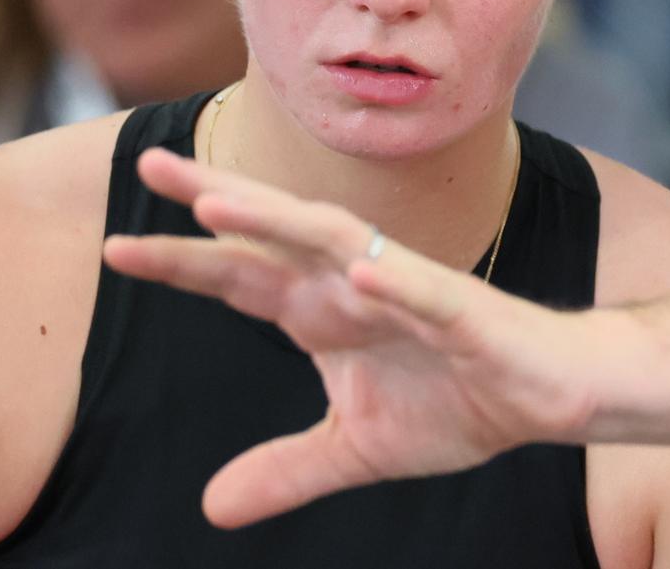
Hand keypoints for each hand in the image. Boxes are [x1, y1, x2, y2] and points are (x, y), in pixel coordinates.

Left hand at [104, 149, 596, 527]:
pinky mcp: (467, 314)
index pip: (244, 278)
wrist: (551, 395)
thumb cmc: (464, 402)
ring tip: (221, 204)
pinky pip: (426, 293)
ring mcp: (411, 292)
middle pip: (276, 236)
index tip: (117, 247)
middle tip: (152, 164)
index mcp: (327, 312)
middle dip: (216, 200)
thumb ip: (288, 469)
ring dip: (279, 221)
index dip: (184, 262)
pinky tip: (359, 274)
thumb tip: (213, 506)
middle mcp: (358, 286)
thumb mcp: (357, 449)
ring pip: (337, 244)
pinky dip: (393, 283)